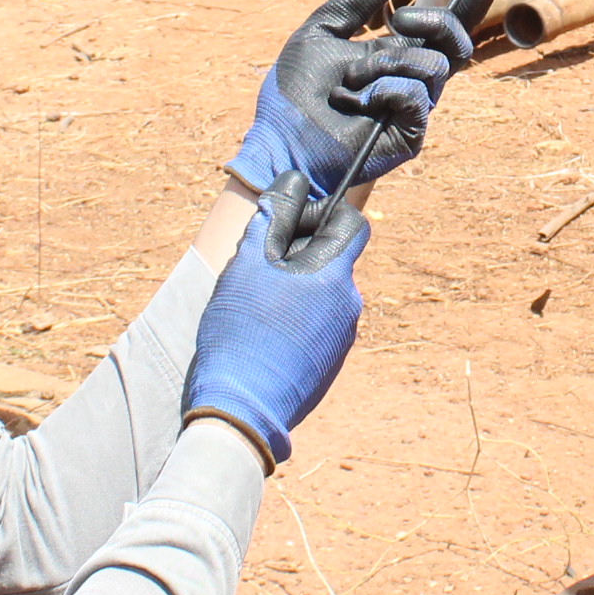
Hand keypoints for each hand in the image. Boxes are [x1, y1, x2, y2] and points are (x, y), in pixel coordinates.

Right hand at [184, 175, 367, 465]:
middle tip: (258, 274)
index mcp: (334, 277)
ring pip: (322, 297)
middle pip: (331, 262)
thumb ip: (271, 220)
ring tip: (255, 312)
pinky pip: (318, 329)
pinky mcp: (331, 366)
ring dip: (295, 293)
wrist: (241, 410)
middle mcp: (349, 306)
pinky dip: (296, 324)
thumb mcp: (246, 267)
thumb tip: (291, 183)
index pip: (352, 225)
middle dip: (299, 258)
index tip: (291, 226)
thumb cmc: (241, 333)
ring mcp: (343, 340)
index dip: (324, 215)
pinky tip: (264, 339)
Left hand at [226, 0, 492, 197]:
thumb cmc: (296, 93)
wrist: (282, 139)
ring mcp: (413, 109)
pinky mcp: (410, 134)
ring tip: (350, 82)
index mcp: (394, 57)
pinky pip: (416, 94)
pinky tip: (357, 102)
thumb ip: (356, 0)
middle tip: (400, 19)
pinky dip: (384, 89)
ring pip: (433, 64)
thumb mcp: (322, 31)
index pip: (441, 32)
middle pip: (455, 44)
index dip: (467, 10)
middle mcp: (410, 82)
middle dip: (436, 21)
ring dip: (387, 63)